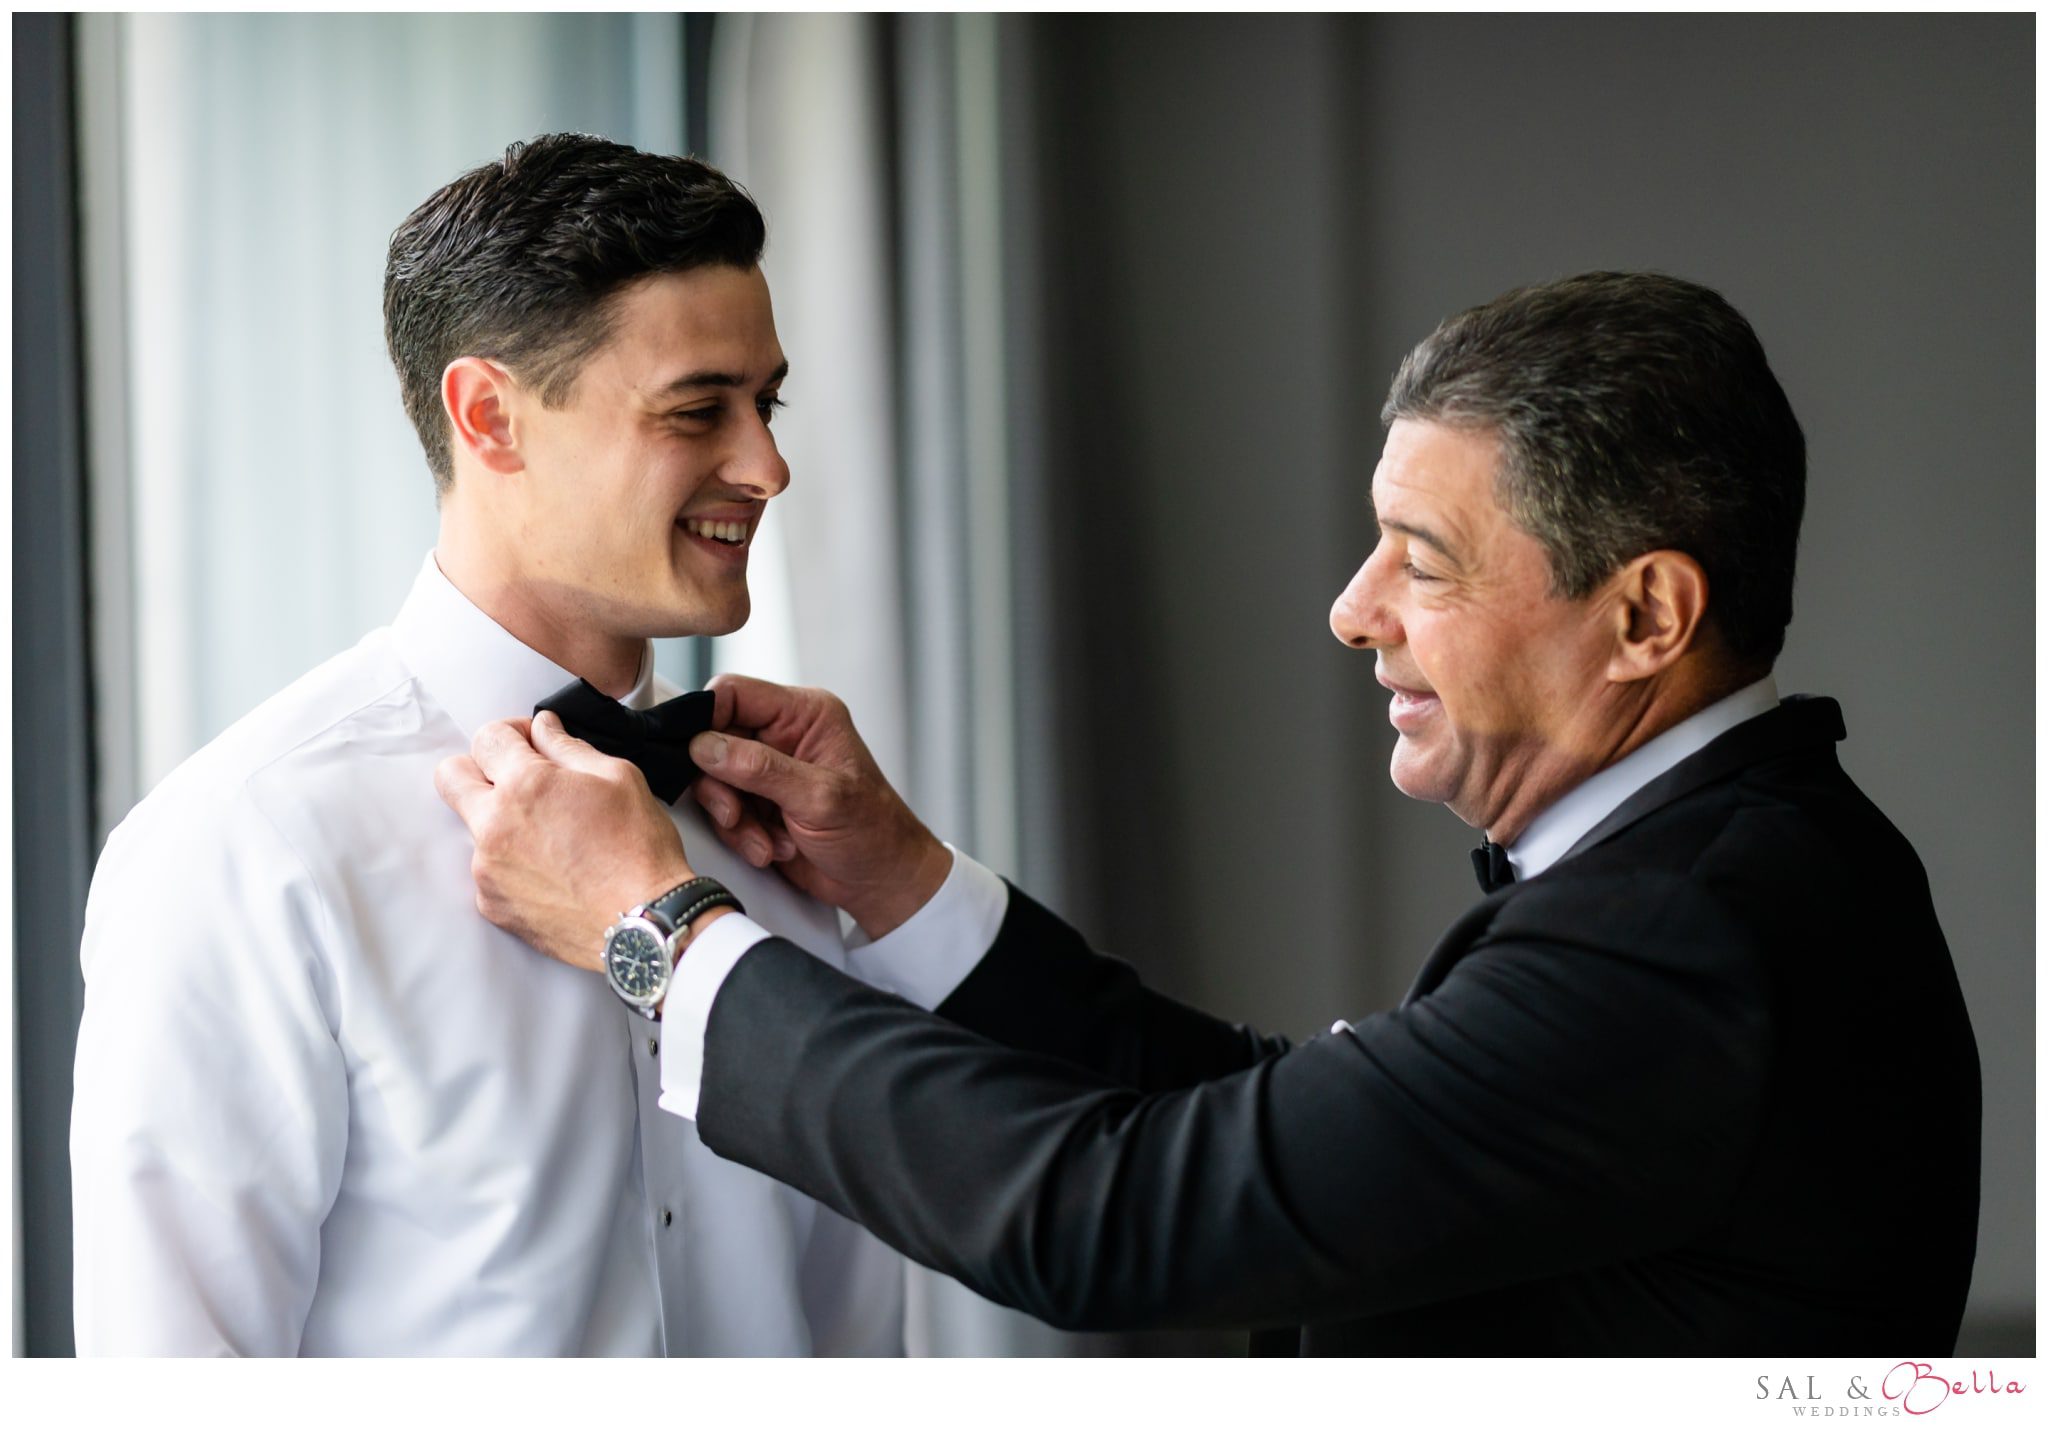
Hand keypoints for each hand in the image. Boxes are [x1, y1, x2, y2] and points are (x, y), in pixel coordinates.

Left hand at [434, 714, 693, 969]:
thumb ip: (569, 747)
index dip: (511, 733)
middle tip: (517, 779)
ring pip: (472, 826)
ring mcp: (487, 868)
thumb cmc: (639, 849)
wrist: (643, 921)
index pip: (487, 737)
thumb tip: (543, 728)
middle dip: (478, 768)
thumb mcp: (619, 777)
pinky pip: (487, 870)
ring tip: (550, 836)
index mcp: (525, 784)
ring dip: (500, 820)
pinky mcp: (492, 903)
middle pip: (450, 777)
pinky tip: (551, 870)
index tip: (531, 744)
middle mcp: (494, 824)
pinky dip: (510, 863)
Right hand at [687, 675, 949, 936]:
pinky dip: (742, 836)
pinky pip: (725, 812)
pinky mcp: (759, 804)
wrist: (881, 881)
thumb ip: (760, 768)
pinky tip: (773, 849)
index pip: (733, 693)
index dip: (704, 719)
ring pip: (714, 781)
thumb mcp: (818, 797)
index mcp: (804, 714)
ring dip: (735, 819)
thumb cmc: (872, 832)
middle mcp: (783, 736)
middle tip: (735, 814)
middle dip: (721, 786)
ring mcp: (769, 771)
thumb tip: (704, 745)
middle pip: (714, 740)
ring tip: (766, 842)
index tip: (693, 756)